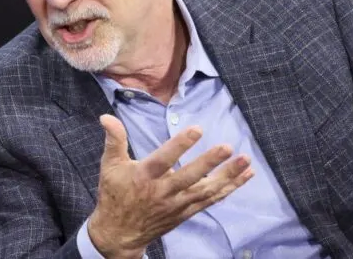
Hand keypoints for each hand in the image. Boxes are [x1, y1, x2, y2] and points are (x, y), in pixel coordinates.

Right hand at [87, 114, 253, 257]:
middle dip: (209, 163)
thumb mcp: (110, 166)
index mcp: (144, 177)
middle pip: (189, 177)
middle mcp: (163, 191)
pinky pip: (210, 200)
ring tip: (246, 161)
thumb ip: (114, 140)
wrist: (119, 234)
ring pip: (205, 190)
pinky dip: (229, 189)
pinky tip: (245, 176)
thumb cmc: (115, 195)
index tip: (197, 130)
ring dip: (227, 176)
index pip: (163, 159)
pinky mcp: (186, 211)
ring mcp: (177, 204)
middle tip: (228, 147)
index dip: (180, 145)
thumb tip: (106, 117)